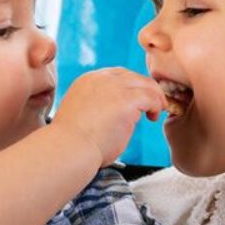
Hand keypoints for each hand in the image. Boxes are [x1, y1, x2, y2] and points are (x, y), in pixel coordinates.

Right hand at [51, 68, 165, 165]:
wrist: (68, 149)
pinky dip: (156, 105)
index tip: (137, 101)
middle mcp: (101, 78)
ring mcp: (114, 87)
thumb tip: (117, 115)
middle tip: (152, 105)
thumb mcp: (83, 114)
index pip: (117, 76)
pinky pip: (151, 97)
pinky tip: (153, 117)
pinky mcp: (126, 99)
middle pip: (132, 76)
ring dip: (154, 97)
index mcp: (87, 80)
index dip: (130, 87)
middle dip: (145, 89)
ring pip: (145, 84)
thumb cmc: (73, 142)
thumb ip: (99, 107)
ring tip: (156, 112)